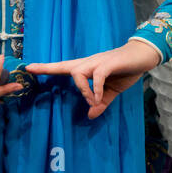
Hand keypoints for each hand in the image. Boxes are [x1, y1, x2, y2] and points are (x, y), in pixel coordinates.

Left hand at [25, 40, 161, 118]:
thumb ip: (100, 102)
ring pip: (78, 73)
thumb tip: (90, 115)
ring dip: (83, 90)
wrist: (143, 56)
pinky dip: (95, 89)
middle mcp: (89, 63)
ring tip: (93, 101)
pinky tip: (99, 98)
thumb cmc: (125, 71)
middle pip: (65, 66)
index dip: (46, 67)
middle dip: (47, 68)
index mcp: (88, 69)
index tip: (28, 67)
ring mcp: (98, 62)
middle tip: (31, 69)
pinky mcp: (108, 64)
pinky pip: (97, 76)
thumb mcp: (111, 91)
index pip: (63, 67)